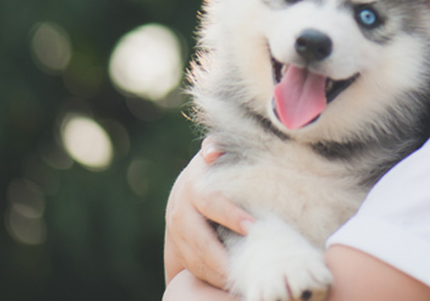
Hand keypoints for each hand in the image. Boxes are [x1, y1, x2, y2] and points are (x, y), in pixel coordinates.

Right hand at [164, 139, 255, 287]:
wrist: (192, 187)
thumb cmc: (220, 169)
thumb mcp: (222, 154)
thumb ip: (221, 147)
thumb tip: (213, 150)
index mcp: (194, 185)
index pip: (209, 201)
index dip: (230, 214)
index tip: (252, 227)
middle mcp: (180, 209)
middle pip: (198, 238)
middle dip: (221, 256)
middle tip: (247, 267)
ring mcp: (176, 232)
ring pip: (193, 258)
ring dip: (216, 272)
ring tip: (241, 280)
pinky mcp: (177, 249)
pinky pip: (192, 268)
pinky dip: (210, 278)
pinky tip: (230, 282)